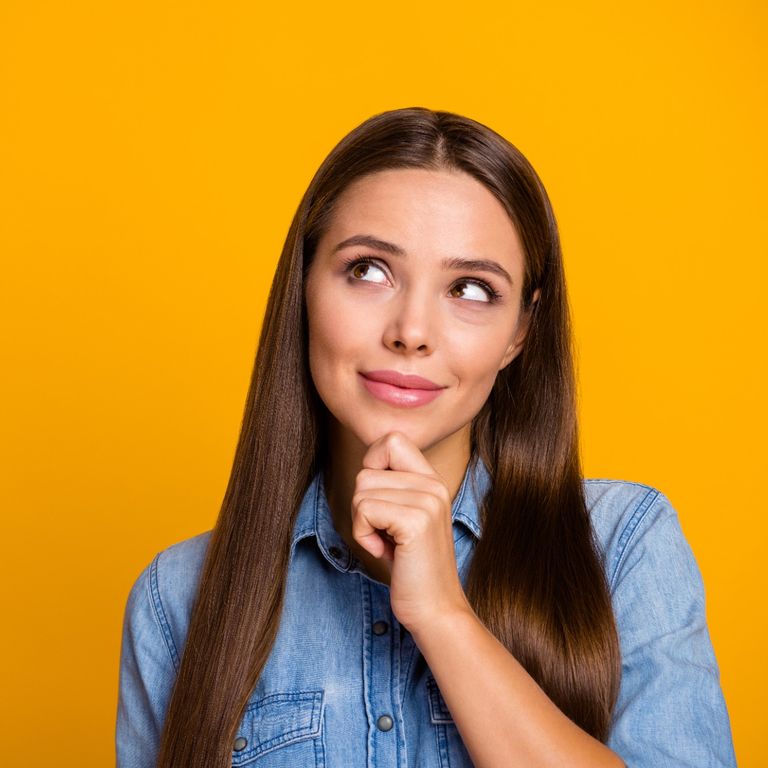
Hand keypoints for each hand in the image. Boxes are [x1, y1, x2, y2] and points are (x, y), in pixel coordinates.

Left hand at [350, 431, 471, 632]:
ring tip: (387, 542)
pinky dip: (364, 535)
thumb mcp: (405, 517)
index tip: (379, 500)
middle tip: (384, 532)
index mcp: (432, 480)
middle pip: (367, 470)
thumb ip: (393, 487)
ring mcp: (427, 501)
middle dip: (362, 504)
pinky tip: (385, 551)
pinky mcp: (415, 521)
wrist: (436, 609)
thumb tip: (365, 462)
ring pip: (361, 490)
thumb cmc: (412, 567)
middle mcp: (433, 485)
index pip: (392, 439)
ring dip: (362, 522)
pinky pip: (364, 510)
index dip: (372, 465)